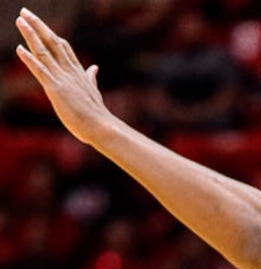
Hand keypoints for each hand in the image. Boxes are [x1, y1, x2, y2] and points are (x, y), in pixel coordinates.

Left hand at [16, 8, 110, 144]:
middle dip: (38, 26)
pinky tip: (19, 48)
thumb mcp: (93, 92)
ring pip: (44, 51)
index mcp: (78, 73)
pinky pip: (40, 70)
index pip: (64, 48)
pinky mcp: (55, 88)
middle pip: (52, 42)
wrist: (101, 126)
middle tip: (25, 12)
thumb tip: (94, 68)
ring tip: (20, 20)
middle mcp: (69, 71)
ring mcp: (62, 79)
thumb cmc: (97, 115)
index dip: (52, 36)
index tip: (42, 25)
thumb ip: (91, 78)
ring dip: (31, 34)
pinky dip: (29, 59)